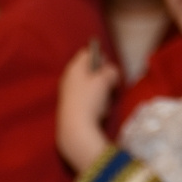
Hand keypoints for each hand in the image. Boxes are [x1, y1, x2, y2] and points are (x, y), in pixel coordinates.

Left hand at [57, 49, 118, 172]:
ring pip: (91, 85)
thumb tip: (111, 73)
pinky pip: (87, 99)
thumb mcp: (105, 80)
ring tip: (105, 101)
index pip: (87, 52)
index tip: (108, 67)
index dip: (100, 56)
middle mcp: (69, 78)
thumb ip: (111, 71)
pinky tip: (99, 111)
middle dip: (103, 76)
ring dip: (101, 91)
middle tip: (110, 84)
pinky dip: (95, 102)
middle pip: (90, 70)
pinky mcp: (71, 106)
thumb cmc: (90, 100)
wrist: (76, 129)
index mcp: (74, 67)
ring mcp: (69, 93)